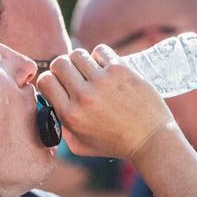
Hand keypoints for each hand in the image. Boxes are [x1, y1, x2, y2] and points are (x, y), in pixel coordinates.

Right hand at [36, 46, 174, 159]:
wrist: (151, 139)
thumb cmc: (115, 144)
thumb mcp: (80, 145)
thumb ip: (61, 128)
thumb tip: (51, 106)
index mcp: (70, 115)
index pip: (45, 81)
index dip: (50, 79)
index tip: (60, 82)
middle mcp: (83, 96)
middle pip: (59, 63)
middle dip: (64, 67)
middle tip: (76, 75)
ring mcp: (102, 82)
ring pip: (77, 53)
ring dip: (82, 60)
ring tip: (91, 70)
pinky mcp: (120, 70)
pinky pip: (100, 50)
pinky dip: (101, 56)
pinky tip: (107, 67)